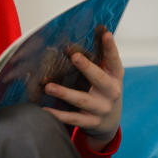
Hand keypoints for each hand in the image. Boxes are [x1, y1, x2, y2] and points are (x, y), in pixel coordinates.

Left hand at [43, 29, 122, 150]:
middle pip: (100, 79)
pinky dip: (58, 115)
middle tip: (74, 56)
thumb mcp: (103, 77)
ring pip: (82, 100)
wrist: (109, 124)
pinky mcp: (90, 122)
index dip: (110, 48)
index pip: (114, 61)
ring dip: (65, 93)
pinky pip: (72, 118)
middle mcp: (111, 93)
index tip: (106, 33)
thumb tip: (72, 41)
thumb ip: (92, 60)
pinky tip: (44, 110)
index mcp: (114, 78)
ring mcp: (101, 108)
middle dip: (87, 68)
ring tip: (48, 86)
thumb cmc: (102, 92)